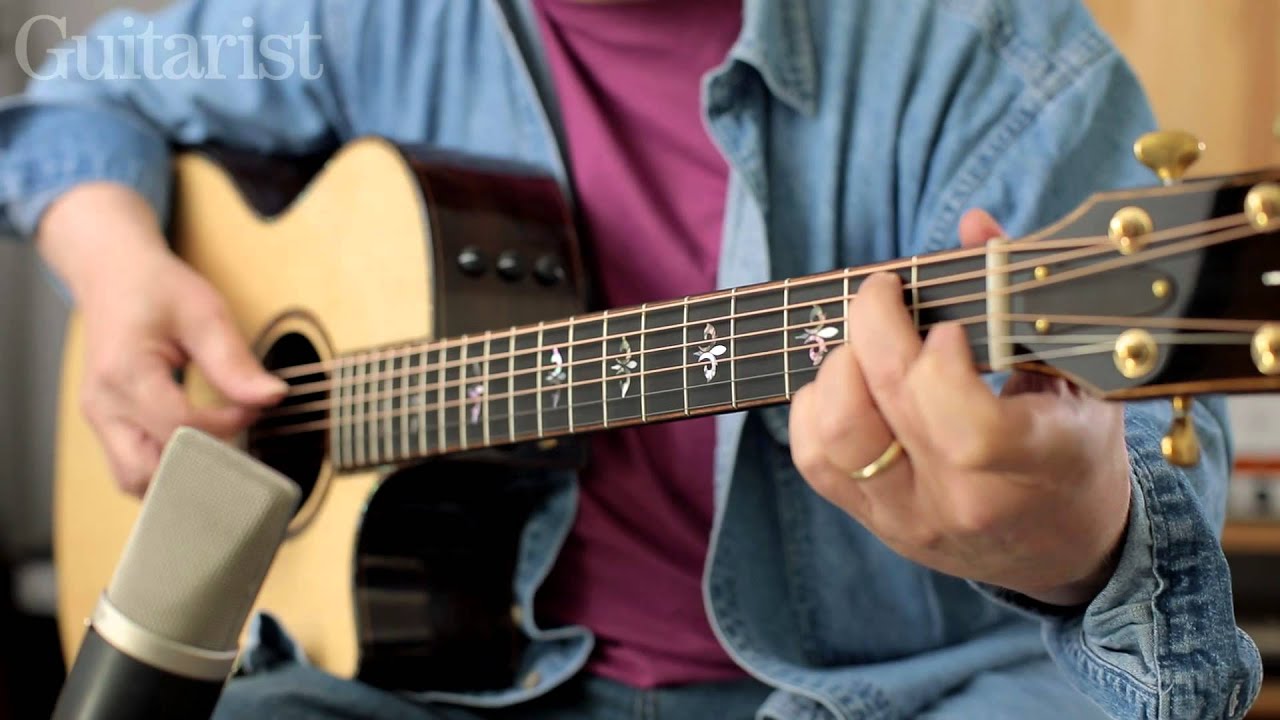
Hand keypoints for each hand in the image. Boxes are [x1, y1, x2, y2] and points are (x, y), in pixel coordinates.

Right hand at [39, 183, 287, 495]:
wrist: (113, 275)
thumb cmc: (157, 290)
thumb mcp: (205, 313)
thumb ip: (234, 362)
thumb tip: (272, 397)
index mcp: (125, 372)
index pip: (182, 426)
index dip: (228, 424)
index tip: (255, 406)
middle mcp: (103, 404)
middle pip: (149, 470)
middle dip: (201, 465)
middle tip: (239, 441)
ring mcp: (98, 419)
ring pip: (134, 480)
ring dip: (181, 475)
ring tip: (219, 447)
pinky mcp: (105, 426)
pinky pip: (131, 468)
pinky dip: (165, 469)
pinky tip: (197, 450)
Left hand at [788, 209, 1131, 605]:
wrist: (1061, 548)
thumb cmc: (1075, 448)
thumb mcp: (1081, 376)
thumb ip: (1023, 299)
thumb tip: (973, 226)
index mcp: (1036, 467)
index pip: (967, 431)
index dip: (940, 367)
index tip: (948, 326)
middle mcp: (964, 502)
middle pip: (882, 411)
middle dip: (872, 327)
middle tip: (884, 290)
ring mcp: (908, 518)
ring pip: (834, 436)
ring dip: (837, 367)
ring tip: (866, 341)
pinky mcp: (871, 521)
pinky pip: (813, 457)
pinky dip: (816, 404)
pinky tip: (849, 379)